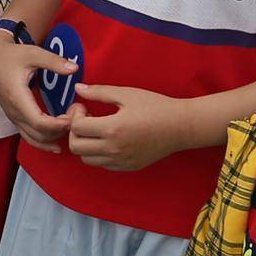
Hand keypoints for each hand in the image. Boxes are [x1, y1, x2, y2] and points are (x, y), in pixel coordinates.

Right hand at [0, 34, 76, 150]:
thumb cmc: (11, 56)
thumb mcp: (33, 54)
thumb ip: (53, 61)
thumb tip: (74, 69)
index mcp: (18, 98)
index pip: (40, 122)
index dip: (58, 124)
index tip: (74, 115)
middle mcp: (14, 112)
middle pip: (39, 134)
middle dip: (61, 130)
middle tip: (77, 116)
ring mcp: (13, 117)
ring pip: (34, 140)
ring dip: (54, 138)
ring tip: (71, 128)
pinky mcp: (15, 118)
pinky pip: (29, 137)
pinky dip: (44, 142)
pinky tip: (57, 143)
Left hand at [67, 84, 191, 172]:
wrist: (181, 127)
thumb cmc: (156, 106)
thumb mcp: (127, 94)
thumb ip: (99, 92)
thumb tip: (78, 89)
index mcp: (113, 128)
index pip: (76, 128)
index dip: (75, 115)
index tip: (83, 107)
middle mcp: (114, 149)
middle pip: (76, 147)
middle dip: (74, 131)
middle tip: (85, 119)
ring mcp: (121, 161)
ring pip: (86, 159)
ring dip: (85, 144)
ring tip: (96, 130)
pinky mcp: (127, 167)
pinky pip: (102, 164)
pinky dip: (98, 153)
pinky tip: (108, 139)